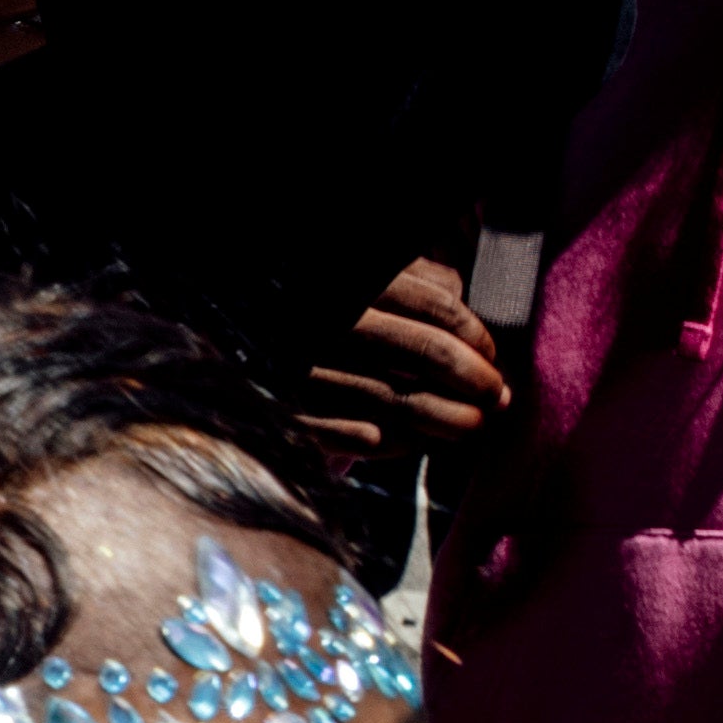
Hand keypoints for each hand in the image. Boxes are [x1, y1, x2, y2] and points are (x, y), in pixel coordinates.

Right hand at [284, 252, 519, 483]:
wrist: (226, 340)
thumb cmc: (312, 310)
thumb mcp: (360, 277)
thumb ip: (407, 276)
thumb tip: (461, 294)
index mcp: (356, 285)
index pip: (438, 308)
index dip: (475, 337)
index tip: (491, 357)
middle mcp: (334, 323)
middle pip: (427, 355)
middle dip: (474, 382)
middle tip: (496, 399)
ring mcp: (310, 369)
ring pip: (399, 400)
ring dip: (445, 420)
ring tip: (468, 426)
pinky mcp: (290, 413)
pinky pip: (357, 437)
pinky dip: (394, 445)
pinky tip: (414, 443)